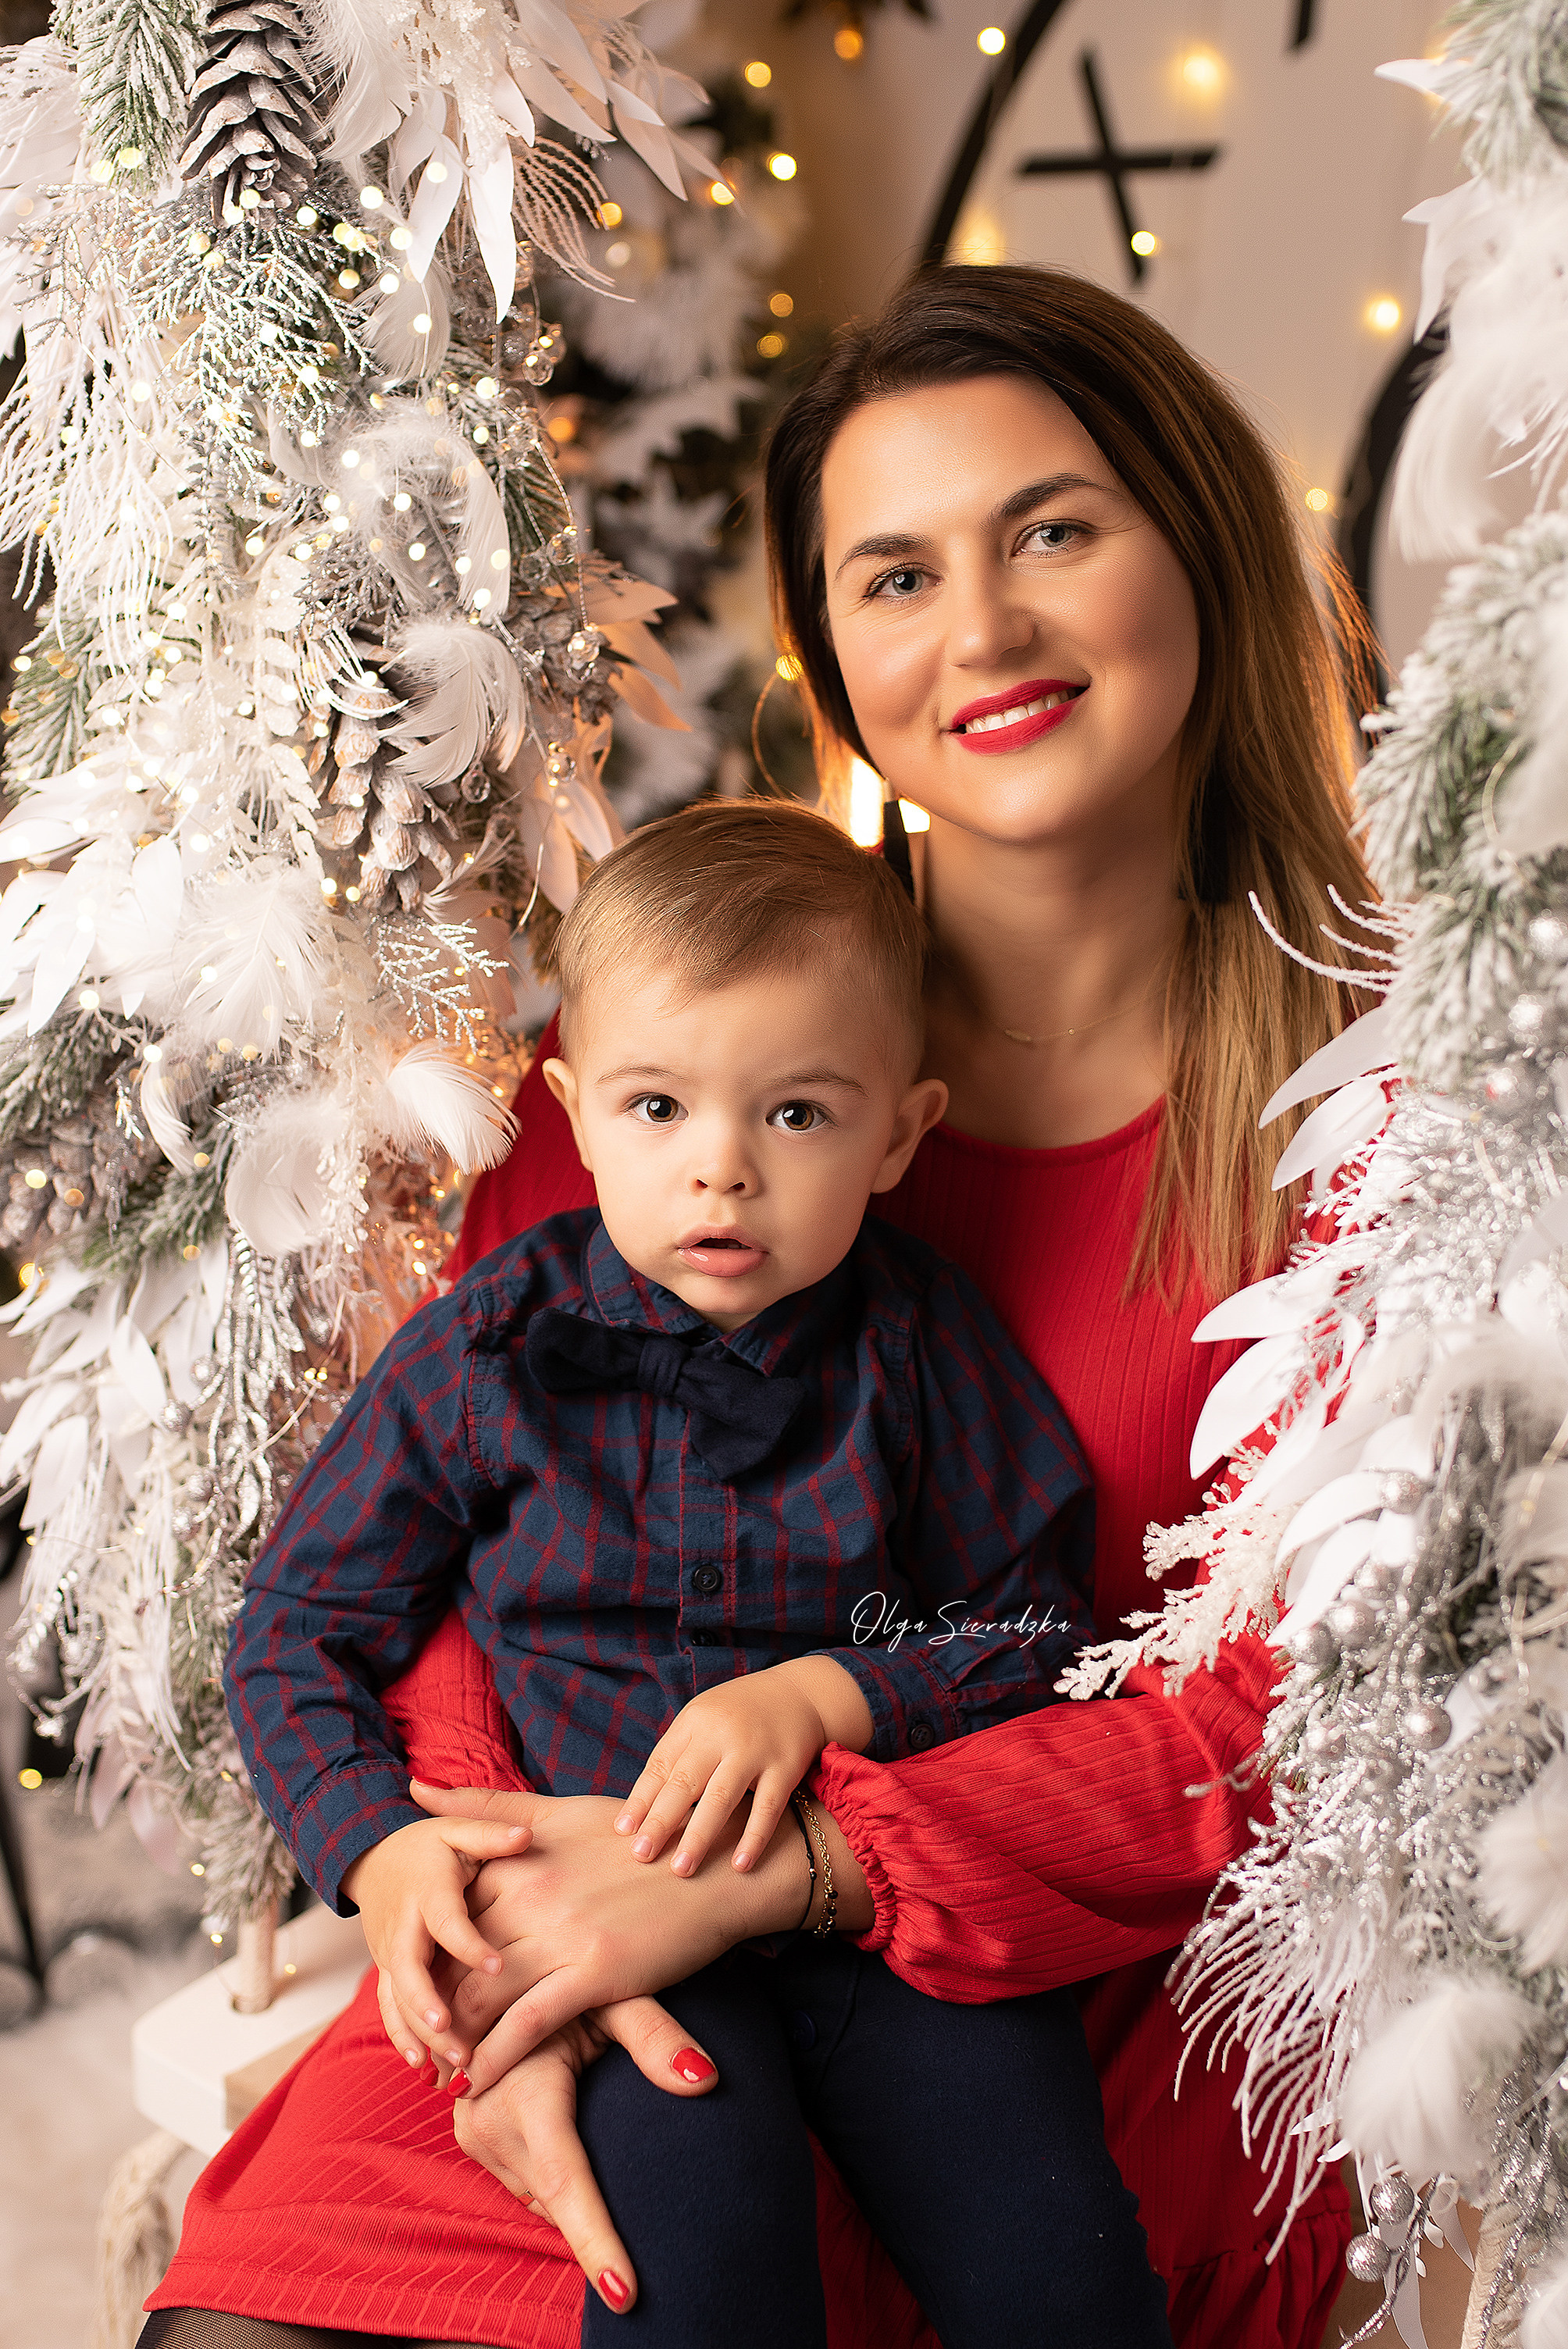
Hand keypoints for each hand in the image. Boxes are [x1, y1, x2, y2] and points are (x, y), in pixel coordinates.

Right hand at [340, 1807, 531, 2063]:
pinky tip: (422, 2064)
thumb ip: (490, 1835)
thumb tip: (526, 1836)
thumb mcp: (457, 1831)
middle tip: (460, 2038)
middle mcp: (403, 1926)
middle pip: (410, 1970)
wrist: (375, 1857)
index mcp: (426, 1890)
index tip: (498, 1965)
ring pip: (398, 1998)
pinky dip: (402, 2035)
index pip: (446, 1921)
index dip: (468, 1944)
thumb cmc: (430, 1845)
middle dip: (431, 2006)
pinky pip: (388, 2006)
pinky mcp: (385, 1970)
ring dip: (421, 2032)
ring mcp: (389, 1952)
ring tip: (453, 2064)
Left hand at [412, 1779, 810, 2087]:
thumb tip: (414, 1787)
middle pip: (450, 1958)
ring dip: (448, 2039)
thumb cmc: (639, 1837)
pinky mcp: (596, 1972)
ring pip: (479, 1995)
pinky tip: (477, 2083)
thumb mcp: (559, 1813)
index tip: (401, 1979)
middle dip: (421, 2002)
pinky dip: (495, 2058)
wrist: (715, 1865)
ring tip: (431, 2068)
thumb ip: (485, 1809)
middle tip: (404, 2039)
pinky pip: (529, 2024)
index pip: (443, 1909)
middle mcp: (530, 1893)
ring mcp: (562, 1934)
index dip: (415, 1949)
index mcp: (517, 1858)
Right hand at [451, 1995, 718, 2318]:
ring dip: (573, 2194)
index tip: (625, 2293)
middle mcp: (485, 2113)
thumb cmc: (576, 1976)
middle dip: (596, 2225)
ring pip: (538, 2194)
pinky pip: (524, 2179)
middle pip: (554, 2196)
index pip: (564, 2179)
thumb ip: (657, 2036)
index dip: (594, 2238)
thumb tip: (705, 2079)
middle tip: (640, 2246)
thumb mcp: (618, 1994)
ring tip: (607, 2142)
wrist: (506, 1967)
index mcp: (521, 2085)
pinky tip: (577, 2144)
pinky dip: (555, 2179)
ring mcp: (471, 2127)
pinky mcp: (471, 2133)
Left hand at [614, 1657, 873, 1875]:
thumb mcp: (705, 1719)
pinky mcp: (785, 1766)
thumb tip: (642, 1807)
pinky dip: (753, 1837)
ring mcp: (755, 1750)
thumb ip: (678, 1754)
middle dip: (660, 1821)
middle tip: (640, 1856)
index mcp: (695, 1721)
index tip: (623, 1832)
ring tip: (681, 1869)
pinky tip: (739, 1865)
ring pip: (721, 1797)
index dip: (640, 1799)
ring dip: (699, 1835)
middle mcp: (721, 1733)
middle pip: (684, 1782)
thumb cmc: (740, 1714)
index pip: (660, 1765)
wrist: (801, 1691)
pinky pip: (767, 1807)